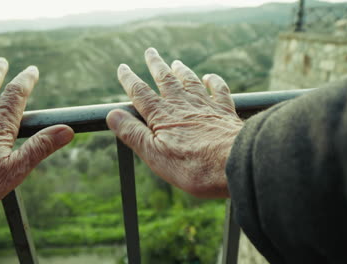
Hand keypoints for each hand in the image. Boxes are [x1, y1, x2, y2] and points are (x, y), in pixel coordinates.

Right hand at [107, 48, 242, 197]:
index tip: (122, 67)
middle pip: (166, 79)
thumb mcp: (154, 155)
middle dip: (156, 65)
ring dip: (182, 71)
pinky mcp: (225, 112)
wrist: (234, 163)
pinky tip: (210, 77)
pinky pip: (218, 90)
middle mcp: (182, 105)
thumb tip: (113, 115)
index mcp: (162, 116)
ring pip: (190, 81)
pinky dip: (213, 81)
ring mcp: (205, 106)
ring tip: (176, 62)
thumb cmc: (192, 165)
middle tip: (150, 51)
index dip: (129, 80)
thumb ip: (133, 133)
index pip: (141, 93)